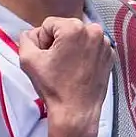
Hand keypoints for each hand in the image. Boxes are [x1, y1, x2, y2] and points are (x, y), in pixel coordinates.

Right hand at [19, 17, 113, 136]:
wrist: (76, 111)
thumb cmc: (54, 87)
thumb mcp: (28, 60)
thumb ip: (25, 39)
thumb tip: (30, 34)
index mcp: (74, 28)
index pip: (49, 24)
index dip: (42, 41)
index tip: (46, 57)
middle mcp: (93, 30)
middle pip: (65, 28)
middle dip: (57, 43)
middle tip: (55, 63)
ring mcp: (104, 43)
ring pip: (79, 37)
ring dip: (71, 47)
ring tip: (67, 67)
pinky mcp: (110, 55)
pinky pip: (91, 46)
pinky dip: (84, 54)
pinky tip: (78, 70)